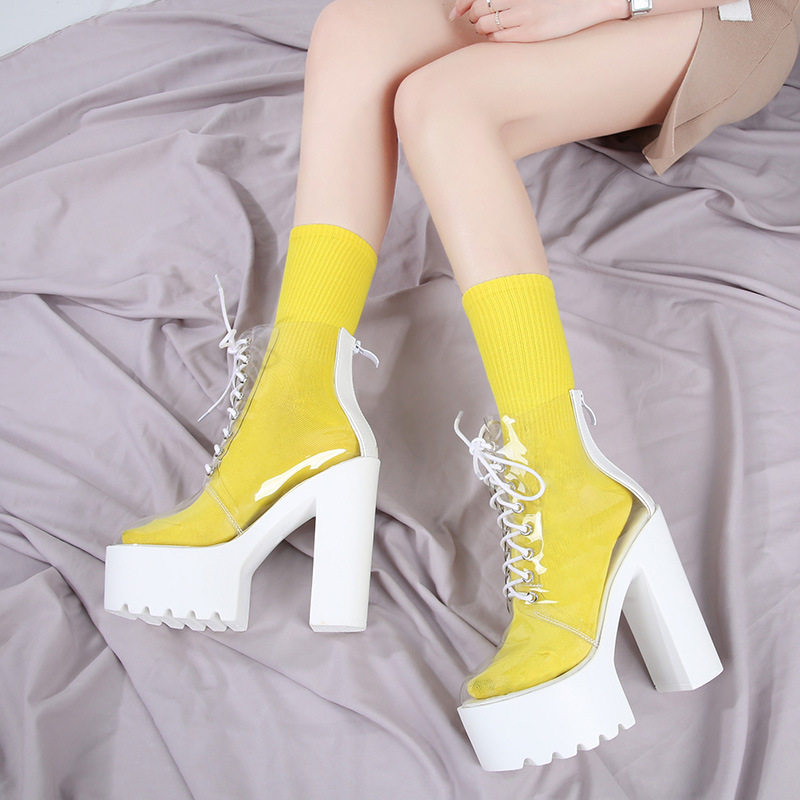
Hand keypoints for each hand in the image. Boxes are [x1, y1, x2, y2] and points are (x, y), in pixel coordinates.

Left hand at [448, 0, 617, 42]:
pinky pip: (499, 38)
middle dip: (474, 17)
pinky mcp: (529, 33)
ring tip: (490, 28)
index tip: (456, 12)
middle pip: (479, 10)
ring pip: (486, 26)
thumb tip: (474, 7)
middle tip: (480, 19)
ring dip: (482, 28)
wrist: (588, 2)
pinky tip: (499, 35)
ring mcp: (524, 16)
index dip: (463, 4)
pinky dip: (493, 38)